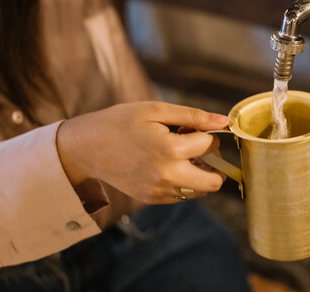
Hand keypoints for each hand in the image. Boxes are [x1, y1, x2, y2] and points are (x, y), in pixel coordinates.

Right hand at [56, 102, 228, 203]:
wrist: (86, 147)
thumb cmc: (120, 122)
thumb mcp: (157, 111)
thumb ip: (194, 116)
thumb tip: (224, 122)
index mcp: (170, 150)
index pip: (210, 146)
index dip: (205, 134)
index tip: (188, 128)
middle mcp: (167, 176)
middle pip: (214, 182)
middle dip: (213, 163)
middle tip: (197, 148)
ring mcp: (159, 191)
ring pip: (199, 190)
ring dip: (199, 173)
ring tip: (178, 154)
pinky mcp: (151, 199)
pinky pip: (182, 195)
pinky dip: (184, 181)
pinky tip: (166, 164)